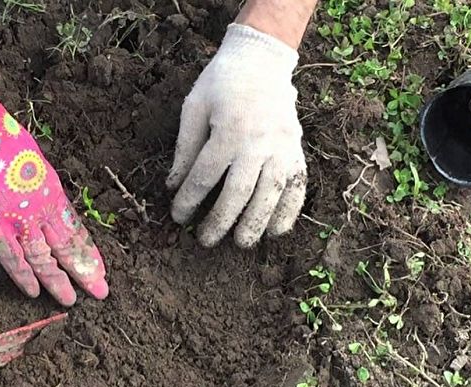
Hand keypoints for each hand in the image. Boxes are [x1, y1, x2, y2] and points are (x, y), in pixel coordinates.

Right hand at [0, 76, 107, 305]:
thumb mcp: (30, 159)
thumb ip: (38, 184)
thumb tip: (43, 199)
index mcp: (52, 190)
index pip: (75, 229)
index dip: (87, 251)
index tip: (99, 268)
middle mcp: (41, 207)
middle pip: (67, 247)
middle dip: (85, 271)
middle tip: (101, 292)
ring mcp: (17, 217)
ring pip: (44, 257)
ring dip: (58, 280)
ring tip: (71, 300)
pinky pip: (11, 256)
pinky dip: (23, 275)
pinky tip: (35, 292)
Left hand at [166, 23, 306, 247]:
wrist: (261, 59)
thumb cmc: (221, 83)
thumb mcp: (194, 108)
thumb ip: (185, 149)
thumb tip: (174, 186)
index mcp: (228, 131)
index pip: (204, 176)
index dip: (189, 201)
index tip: (178, 217)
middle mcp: (259, 142)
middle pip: (239, 192)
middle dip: (220, 220)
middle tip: (206, 241)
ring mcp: (282, 147)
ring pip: (270, 194)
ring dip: (256, 223)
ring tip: (242, 242)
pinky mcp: (296, 150)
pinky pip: (296, 186)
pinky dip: (288, 210)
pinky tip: (276, 230)